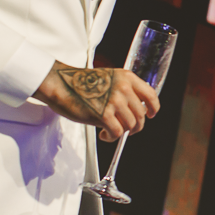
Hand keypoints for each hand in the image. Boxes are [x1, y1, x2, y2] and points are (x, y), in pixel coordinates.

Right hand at [34, 61, 160, 141]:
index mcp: (126, 77)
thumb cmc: (80, 83)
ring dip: (122, 132)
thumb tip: (133, 108)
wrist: (60, 84)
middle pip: (140, 114)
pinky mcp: (104, 115)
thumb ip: (123, 89)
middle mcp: (123, 88)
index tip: (151, 114)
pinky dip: (111, 137)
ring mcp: (114, 101)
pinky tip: (104, 134)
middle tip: (127, 129)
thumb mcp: (109, 78)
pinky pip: (117, 132)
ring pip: (130, 125)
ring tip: (111, 131)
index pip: (150, 94)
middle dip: (135, 126)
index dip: (154, 108)